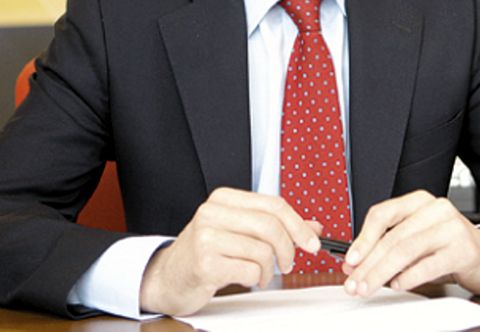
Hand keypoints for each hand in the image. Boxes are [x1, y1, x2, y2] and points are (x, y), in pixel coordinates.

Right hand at [139, 188, 320, 315]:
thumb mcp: (239, 232)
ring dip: (268, 270)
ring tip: (260, 275)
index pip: (273, 204)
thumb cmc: (205, 253)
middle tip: (288, 264)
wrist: (166, 278)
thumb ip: (274, 226)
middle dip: (288, 249)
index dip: (298, 225)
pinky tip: (246, 280)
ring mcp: (206, 237)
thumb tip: (313, 227)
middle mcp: (212, 212)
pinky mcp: (204, 263)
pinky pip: (249, 271)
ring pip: (262, 251)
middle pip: (270, 226)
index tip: (311, 243)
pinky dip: (255, 280)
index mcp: (224, 199)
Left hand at [340, 190, 479, 296]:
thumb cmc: (449, 247)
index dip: (363, 237)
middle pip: (392, 236)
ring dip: (382, 272)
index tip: (350, 260)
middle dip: (369, 263)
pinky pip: (429, 264)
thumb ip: (388, 248)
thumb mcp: (417, 242)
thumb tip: (355, 264)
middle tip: (354, 283)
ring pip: (407, 249)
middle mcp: (436, 209)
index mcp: (420, 202)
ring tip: (369, 287)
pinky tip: (397, 284)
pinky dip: (409, 276)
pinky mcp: (464, 249)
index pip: (383, 213)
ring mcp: (451, 227)